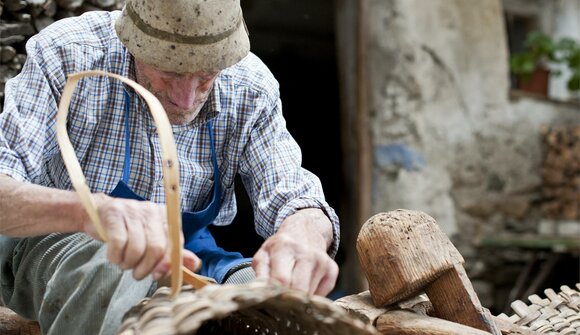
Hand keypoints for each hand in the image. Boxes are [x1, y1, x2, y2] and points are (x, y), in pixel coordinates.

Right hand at [84, 194, 200, 279]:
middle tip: (137, 273)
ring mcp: (132, 211)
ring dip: (128, 264)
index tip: (157, 274)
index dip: (168, 263)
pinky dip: (115, 257)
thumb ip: (173, 253)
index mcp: (165, 216)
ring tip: (124, 263)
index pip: (175, 243)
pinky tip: (114, 257)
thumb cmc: (129, 231)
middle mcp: (151, 211)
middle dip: (146, 268)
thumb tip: (195, 265)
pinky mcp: (113, 215)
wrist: (98, 213)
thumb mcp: (153, 239)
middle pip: (157, 248)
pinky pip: (118, 244)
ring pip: (137, 249)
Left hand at [252, 208, 337, 295]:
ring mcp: (322, 262)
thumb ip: (260, 274)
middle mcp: (307, 254)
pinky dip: (311, 296)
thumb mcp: (264, 254)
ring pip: (310, 296)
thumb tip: (261, 294)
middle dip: (289, 302)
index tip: (270, 302)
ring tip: (292, 289)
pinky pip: (321, 295)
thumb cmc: (280, 246)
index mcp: (285, 248)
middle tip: (281, 303)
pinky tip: (305, 285)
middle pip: (299, 290)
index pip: (282, 280)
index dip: (275, 296)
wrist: (305, 230)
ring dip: (299, 300)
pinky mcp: (333, 270)